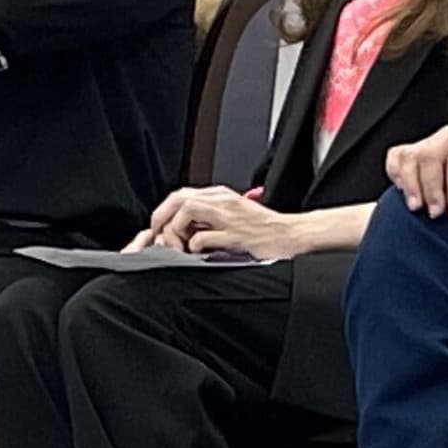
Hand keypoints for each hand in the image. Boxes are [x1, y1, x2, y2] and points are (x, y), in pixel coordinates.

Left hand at [144, 185, 297, 259]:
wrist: (289, 234)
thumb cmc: (263, 228)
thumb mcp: (233, 213)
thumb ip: (210, 215)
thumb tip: (183, 226)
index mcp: (221, 195)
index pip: (181, 194)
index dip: (164, 210)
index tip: (158, 227)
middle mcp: (223, 201)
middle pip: (180, 199)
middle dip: (163, 217)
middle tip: (159, 236)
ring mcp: (228, 217)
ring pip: (188, 211)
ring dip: (176, 229)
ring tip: (179, 245)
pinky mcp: (235, 235)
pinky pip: (203, 237)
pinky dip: (194, 245)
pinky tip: (198, 252)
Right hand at [386, 119, 447, 219]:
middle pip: (429, 157)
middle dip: (430, 189)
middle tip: (436, 215)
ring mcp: (430, 140)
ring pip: (409, 156)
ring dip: (410, 185)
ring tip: (417, 209)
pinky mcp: (415, 148)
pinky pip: (396, 157)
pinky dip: (395, 175)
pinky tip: (404, 195)